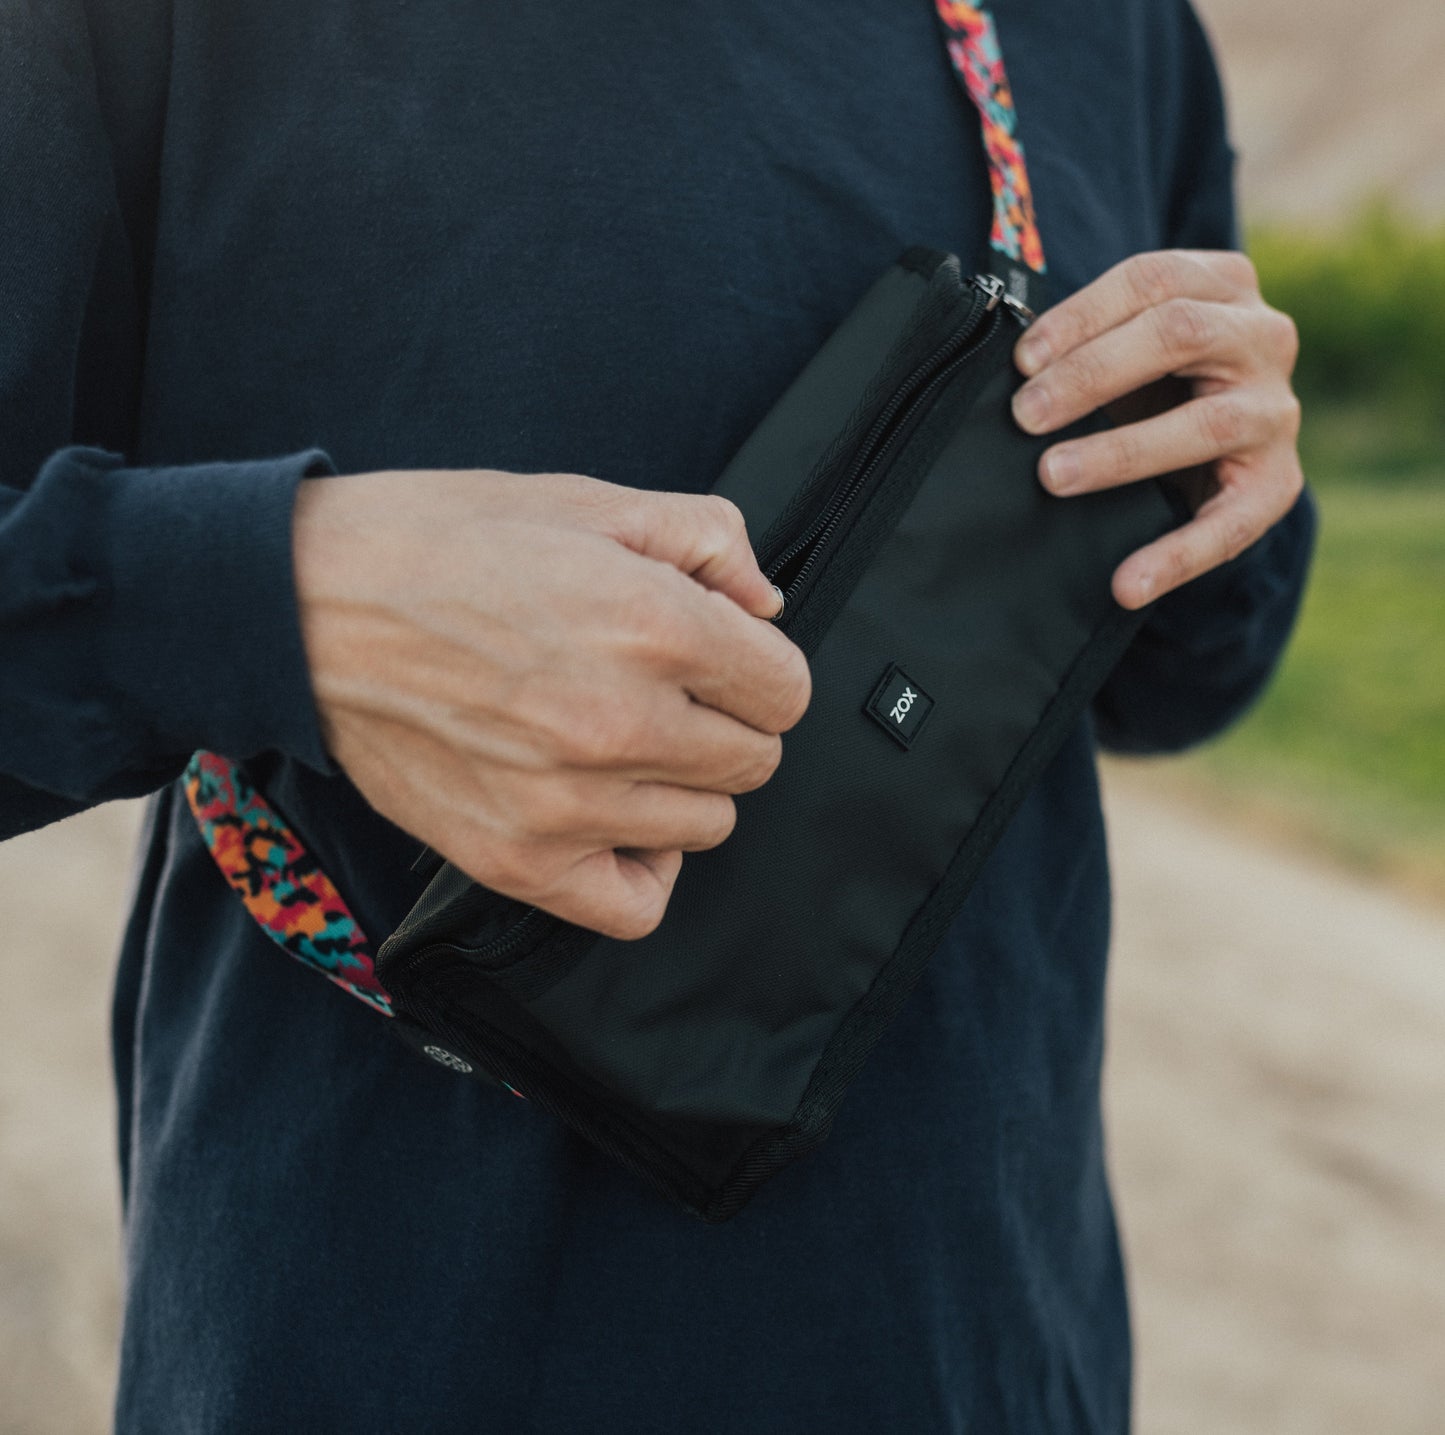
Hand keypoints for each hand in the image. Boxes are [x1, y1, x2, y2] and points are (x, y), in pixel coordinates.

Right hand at [292, 469, 809, 939]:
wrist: (309, 604)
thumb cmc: (444, 543)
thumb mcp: (589, 500)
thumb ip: (708, 538)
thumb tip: (765, 604)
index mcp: (655, 625)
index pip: (787, 691)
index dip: (759, 666)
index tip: (721, 656)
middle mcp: (623, 724)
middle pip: (756, 761)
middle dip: (726, 719)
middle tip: (666, 690)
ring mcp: (569, 805)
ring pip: (708, 825)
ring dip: (684, 785)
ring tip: (623, 743)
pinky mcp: (517, 860)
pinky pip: (636, 906)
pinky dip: (643, 867)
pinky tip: (617, 819)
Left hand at [1010, 249, 1304, 608]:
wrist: (1225, 443)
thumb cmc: (1154, 380)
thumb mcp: (1127, 345)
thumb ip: (1087, 342)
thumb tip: (1011, 368)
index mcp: (1224, 285)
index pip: (1153, 279)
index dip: (1082, 315)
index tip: (1022, 359)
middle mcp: (1263, 337)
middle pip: (1180, 333)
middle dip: (1092, 373)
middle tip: (1025, 415)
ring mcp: (1277, 412)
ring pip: (1207, 423)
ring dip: (1122, 452)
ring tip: (1053, 476)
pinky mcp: (1278, 485)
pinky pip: (1230, 525)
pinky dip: (1174, 557)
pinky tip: (1127, 585)